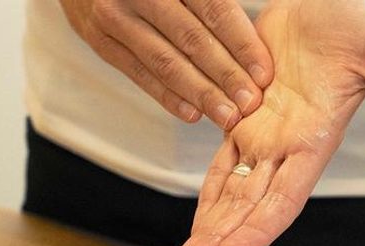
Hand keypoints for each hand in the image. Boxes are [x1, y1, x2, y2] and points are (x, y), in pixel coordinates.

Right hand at [59, 0, 273, 128]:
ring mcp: (116, 16)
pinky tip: (192, 114)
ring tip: (227, 116)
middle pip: (192, 40)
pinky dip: (167, 96)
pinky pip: (139, 73)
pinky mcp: (100, 41)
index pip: (214, 10)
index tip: (263, 74)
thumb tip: (254, 40)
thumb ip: (212, 3)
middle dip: (226, 75)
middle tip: (250, 104)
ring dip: (200, 93)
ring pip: (166, 61)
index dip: (241, 44)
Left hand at [172, 0, 364, 245]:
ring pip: (232, 190)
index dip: (255, 229)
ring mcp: (264, 133)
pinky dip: (210, 193)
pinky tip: (195, 222)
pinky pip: (223, 162)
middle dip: (218, 239)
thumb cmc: (358, 22)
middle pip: (249, 205)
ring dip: (210, 225)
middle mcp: (287, 147)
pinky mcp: (245, 114)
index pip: (282, 198)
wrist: (330, 0)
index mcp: (314, 141)